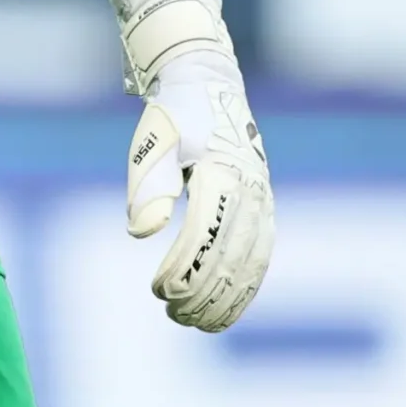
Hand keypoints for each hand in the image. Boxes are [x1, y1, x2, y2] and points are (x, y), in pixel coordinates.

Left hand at [114, 0, 274, 332]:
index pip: (203, 237)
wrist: (208, 84)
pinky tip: (226, 306)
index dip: (182, 270)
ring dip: (227, 297)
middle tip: (172, 315)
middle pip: (232, 258)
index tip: (158, 291)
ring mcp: (263, 200)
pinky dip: (246, 285)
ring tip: (197, 323)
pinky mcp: (264, 206)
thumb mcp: (154, 141)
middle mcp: (251, 191)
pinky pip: (261, 254)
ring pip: (252, 263)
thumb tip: (142, 232)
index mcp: (223, 175)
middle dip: (203, 293)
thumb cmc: (173, 114)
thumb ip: (149, 184)